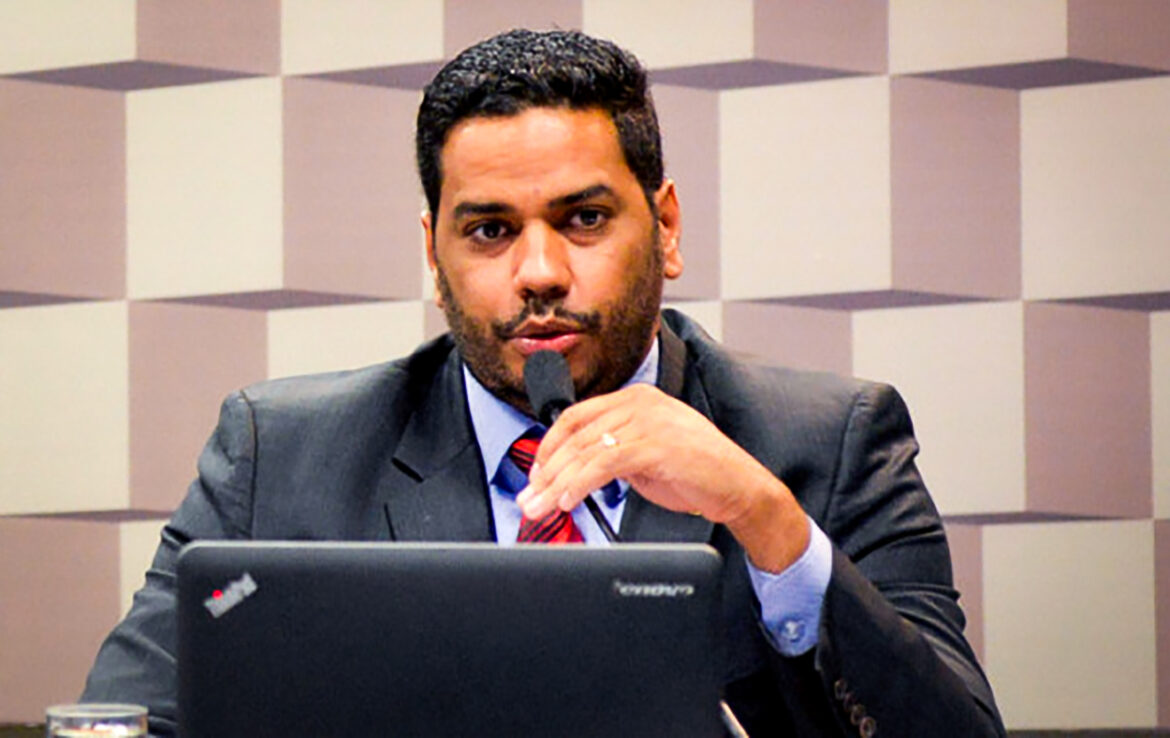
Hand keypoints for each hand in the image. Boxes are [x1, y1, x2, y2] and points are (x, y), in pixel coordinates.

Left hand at [515, 384, 809, 571]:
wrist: (738, 486)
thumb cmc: (695, 471)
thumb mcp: (646, 452)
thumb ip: (614, 450)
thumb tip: (572, 469)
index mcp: (636, 398)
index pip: (577, 416)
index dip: (550, 446)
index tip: (536, 474)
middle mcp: (640, 403)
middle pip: (576, 435)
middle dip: (546, 470)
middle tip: (528, 497)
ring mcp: (649, 421)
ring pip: (585, 450)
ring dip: (556, 482)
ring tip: (540, 506)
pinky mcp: (655, 445)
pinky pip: (604, 464)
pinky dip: (579, 484)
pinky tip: (568, 500)